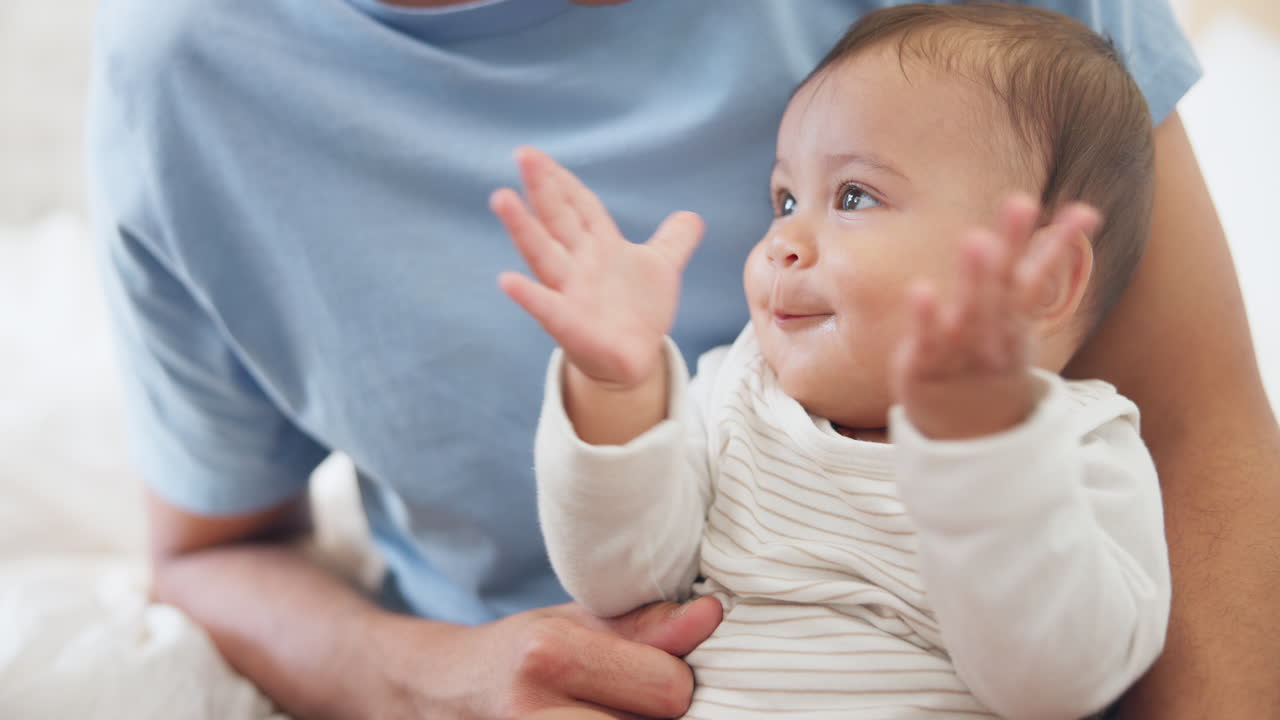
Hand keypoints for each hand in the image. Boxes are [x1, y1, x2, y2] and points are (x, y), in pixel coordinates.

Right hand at [372, 597, 722, 719]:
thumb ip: (644, 626)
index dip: (676, 683)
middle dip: (655, 717)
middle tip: (628, 702)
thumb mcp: (573, 624)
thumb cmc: (517, 655)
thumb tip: (711, 615)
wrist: (438, 695)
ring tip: (610, 712)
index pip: (668, 690)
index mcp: (548, 655)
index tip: (656, 675)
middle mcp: (530, 712)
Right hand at [493, 147, 703, 389]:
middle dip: (541, 188)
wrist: (632, 361)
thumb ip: (674, 241)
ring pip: (543, 254)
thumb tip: (692, 217)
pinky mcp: (570, 325)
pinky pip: (546, 308)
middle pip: (558, 219)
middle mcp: (579, 264)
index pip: (579, 205)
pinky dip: (527, 295)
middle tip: (522, 155)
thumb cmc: (637, 312)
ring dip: (522, 228)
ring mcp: (570, 293)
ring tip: (501, 198)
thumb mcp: (661, 270)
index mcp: (600, 246)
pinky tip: (506, 280)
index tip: (535, 154)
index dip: (562, 180)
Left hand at [890, 195, 1099, 439]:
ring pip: (970, 311)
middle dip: (1010, 248)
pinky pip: (927, 339)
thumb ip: (1042, 263)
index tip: (1085, 212)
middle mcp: (993, 329)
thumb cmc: (993, 354)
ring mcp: (960, 347)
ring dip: (975, 278)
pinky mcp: (925, 363)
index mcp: (1016, 315)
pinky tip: (922, 289)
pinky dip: (926, 317)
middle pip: (1003, 286)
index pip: (1040, 274)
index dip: (1060, 243)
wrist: (968, 430)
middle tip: (1020, 203)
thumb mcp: (1019, 314)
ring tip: (977, 238)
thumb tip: (1087, 211)